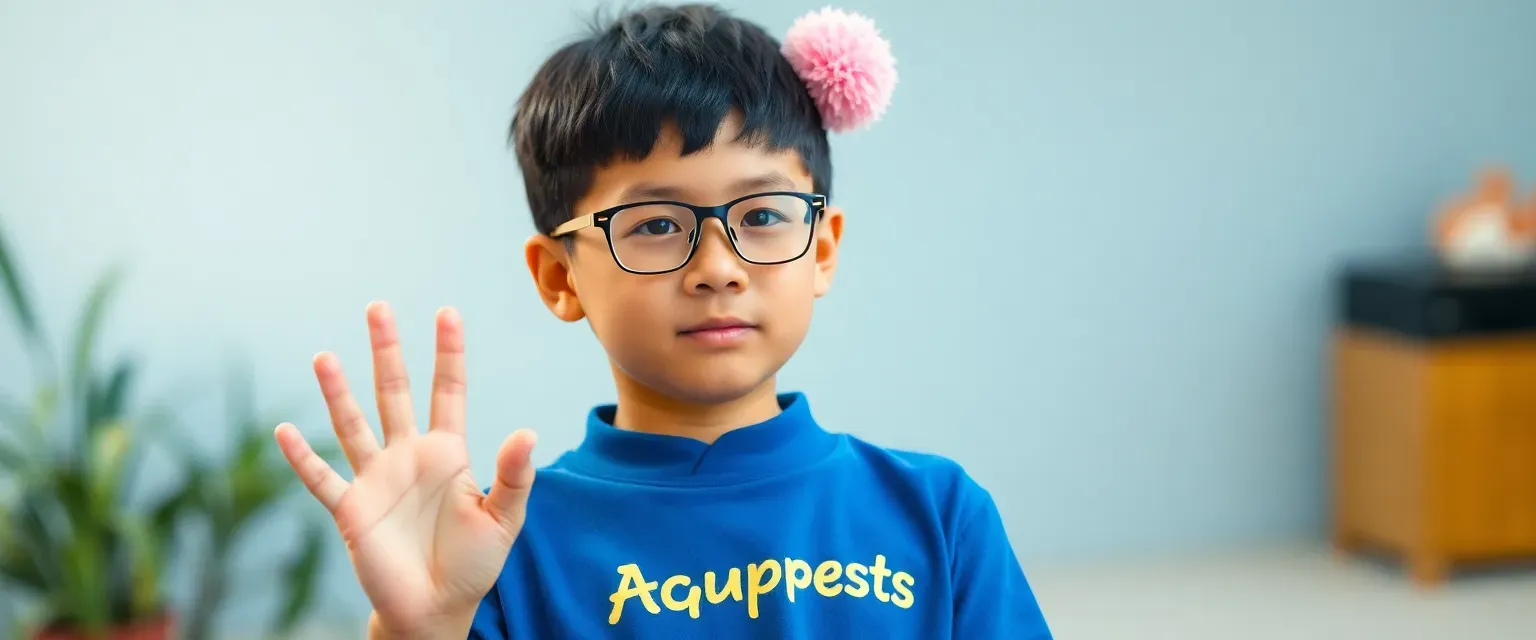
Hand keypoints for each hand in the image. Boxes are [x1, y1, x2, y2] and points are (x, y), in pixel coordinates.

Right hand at [274, 302, 536, 636]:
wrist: (435, 609)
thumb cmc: (472, 564)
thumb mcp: (503, 519)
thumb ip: (514, 477)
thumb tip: (526, 432)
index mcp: (447, 453)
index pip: (447, 391)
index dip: (448, 353)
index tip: (447, 312)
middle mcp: (407, 456)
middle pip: (394, 392)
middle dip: (387, 352)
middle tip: (378, 308)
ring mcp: (376, 480)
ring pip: (352, 425)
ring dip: (337, 392)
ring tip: (324, 356)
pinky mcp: (352, 511)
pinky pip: (322, 479)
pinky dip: (302, 458)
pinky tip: (285, 430)